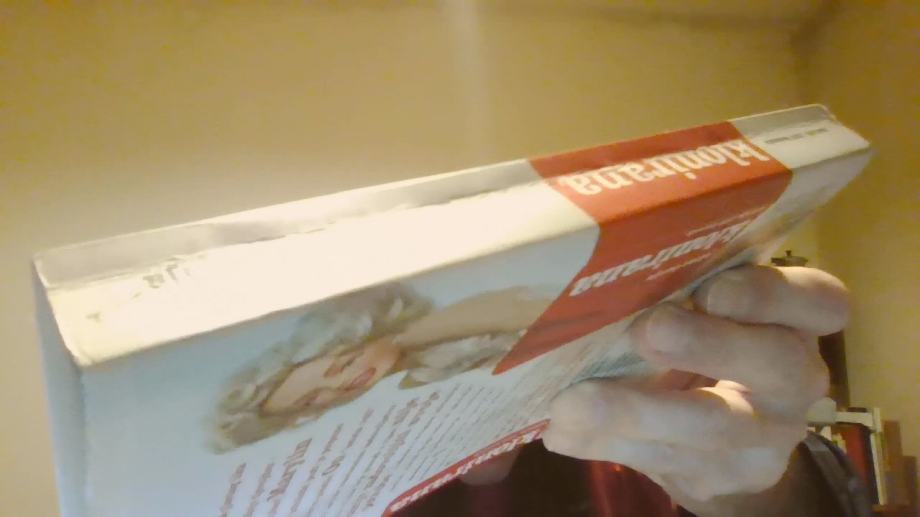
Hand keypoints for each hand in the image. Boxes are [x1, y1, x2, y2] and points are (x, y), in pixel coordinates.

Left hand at [542, 266, 848, 514]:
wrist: (720, 440)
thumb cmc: (704, 339)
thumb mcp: (708, 310)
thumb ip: (677, 286)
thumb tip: (593, 263)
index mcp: (796, 321)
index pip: (819, 302)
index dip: (769, 294)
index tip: (713, 287)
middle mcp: (794, 379)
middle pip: (775, 363)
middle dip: (708, 345)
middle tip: (647, 330)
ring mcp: (762, 437)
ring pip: (712, 427)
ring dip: (637, 411)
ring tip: (575, 402)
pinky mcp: (720, 477)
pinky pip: (661, 461)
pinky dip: (603, 443)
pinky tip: (562, 430)